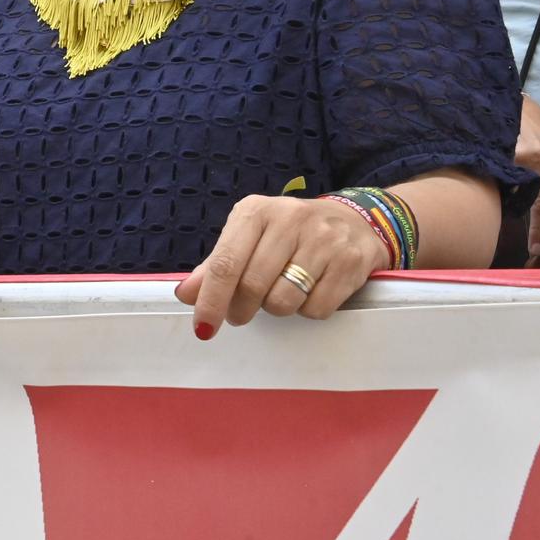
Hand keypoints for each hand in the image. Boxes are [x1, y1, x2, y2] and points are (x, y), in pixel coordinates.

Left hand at [177, 194, 387, 333]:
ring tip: (283, 291)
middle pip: (252, 287)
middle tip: (242, 312)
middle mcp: (289, 219)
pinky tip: (311, 290)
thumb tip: (186, 295)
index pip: (225, 263)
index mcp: (255, 211)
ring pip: (284, 301)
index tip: (203, 327)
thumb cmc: (288, 234)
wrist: (354, 222)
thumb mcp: (249, 238)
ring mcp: (323, 240)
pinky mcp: (350, 262)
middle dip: (241, 310)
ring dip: (277, 308)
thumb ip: (217, 265)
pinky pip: (316, 309)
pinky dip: (308, 309)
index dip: (211, 300)